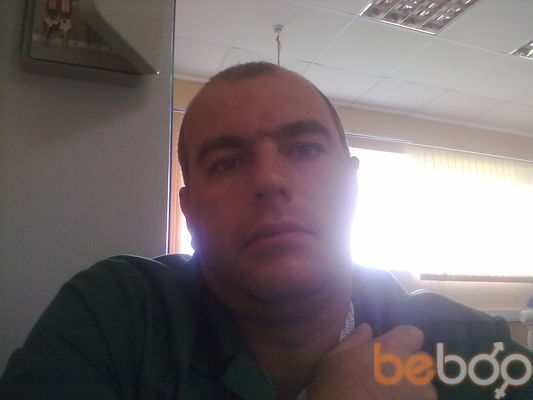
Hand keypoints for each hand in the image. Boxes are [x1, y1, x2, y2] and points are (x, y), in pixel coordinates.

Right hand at [307, 324, 436, 399]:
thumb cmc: (334, 385)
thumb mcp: (335, 356)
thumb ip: (355, 339)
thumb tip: (367, 328)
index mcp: (391, 348)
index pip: (414, 334)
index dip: (404, 341)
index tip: (392, 350)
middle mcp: (411, 368)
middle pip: (423, 361)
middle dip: (412, 366)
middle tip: (392, 375)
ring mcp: (418, 394)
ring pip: (426, 387)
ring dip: (415, 389)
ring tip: (393, 394)